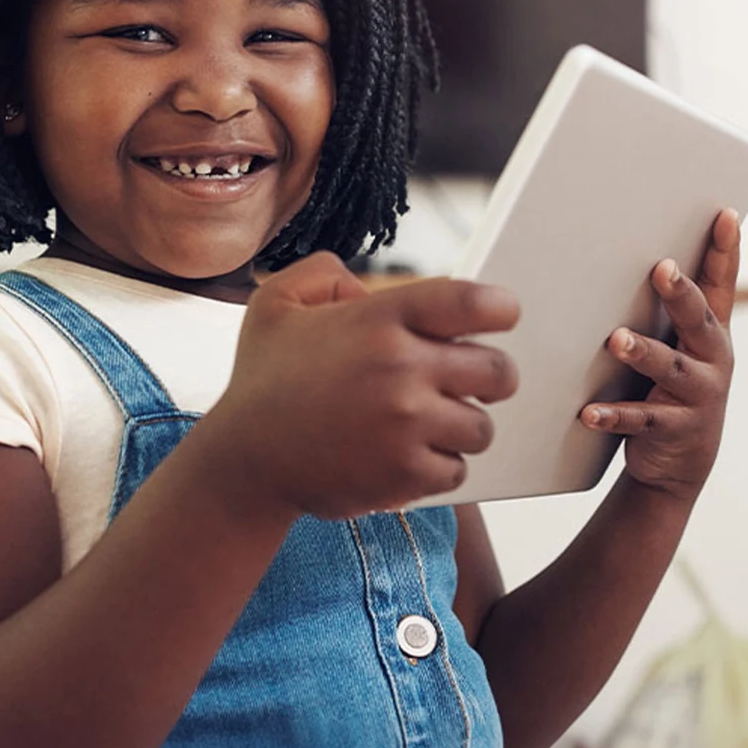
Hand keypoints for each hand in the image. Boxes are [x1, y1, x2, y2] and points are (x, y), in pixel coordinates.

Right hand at [203, 252, 519, 519]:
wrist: (244, 460)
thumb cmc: (263, 379)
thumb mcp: (277, 303)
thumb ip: (324, 272)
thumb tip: (367, 288)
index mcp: (379, 319)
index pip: (473, 303)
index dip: (501, 308)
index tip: (502, 315)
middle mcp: (401, 368)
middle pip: (497, 371)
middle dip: (492, 375)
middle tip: (472, 380)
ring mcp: (407, 425)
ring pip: (481, 426)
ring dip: (461, 426)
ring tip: (428, 423)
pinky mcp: (406, 474)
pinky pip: (457, 470)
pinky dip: (439, 466)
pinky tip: (407, 455)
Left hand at [579, 208, 739, 500]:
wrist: (679, 462)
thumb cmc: (669, 386)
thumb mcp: (676, 346)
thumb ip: (663, 309)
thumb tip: (616, 252)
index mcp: (711, 333)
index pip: (720, 284)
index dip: (726, 250)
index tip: (725, 216)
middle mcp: (712, 359)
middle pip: (699, 320)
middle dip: (681, 294)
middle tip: (662, 269)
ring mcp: (697, 395)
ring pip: (671, 368)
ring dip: (643, 352)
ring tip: (617, 340)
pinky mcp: (674, 429)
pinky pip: (641, 419)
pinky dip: (614, 414)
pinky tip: (589, 411)